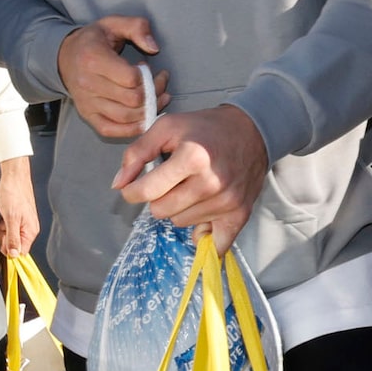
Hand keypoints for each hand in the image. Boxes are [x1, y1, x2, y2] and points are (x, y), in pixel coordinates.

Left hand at [0, 155, 40, 257]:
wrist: (13, 176)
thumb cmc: (14, 192)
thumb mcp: (11, 219)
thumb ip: (12, 238)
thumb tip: (14, 254)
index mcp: (31, 231)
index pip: (21, 252)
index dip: (10, 250)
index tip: (2, 244)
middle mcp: (29, 228)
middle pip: (14, 244)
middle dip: (4, 237)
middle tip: (2, 225)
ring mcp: (23, 222)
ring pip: (10, 235)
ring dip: (3, 229)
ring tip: (3, 217)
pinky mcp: (18, 217)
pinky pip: (8, 226)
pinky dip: (3, 222)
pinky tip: (3, 214)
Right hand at [59, 15, 168, 138]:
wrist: (64, 57)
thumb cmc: (93, 40)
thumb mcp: (113, 23)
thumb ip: (137, 27)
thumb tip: (154, 48)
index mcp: (93, 58)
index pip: (131, 78)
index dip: (148, 75)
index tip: (147, 67)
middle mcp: (87, 83)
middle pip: (133, 99)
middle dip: (154, 92)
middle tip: (157, 82)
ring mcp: (87, 102)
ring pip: (127, 117)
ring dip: (149, 109)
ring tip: (156, 96)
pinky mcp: (88, 115)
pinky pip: (113, 130)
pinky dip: (133, 128)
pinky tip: (145, 116)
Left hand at [114, 106, 268, 248]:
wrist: (252, 131)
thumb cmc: (205, 128)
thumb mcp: (166, 127)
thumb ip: (136, 153)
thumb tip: (118, 185)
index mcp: (191, 158)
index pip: (147, 191)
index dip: (132, 191)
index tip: (134, 187)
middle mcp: (210, 183)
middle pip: (162, 211)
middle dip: (158, 198)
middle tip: (170, 182)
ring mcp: (226, 201)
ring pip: (181, 223)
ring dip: (180, 209)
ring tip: (191, 188)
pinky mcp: (239, 214)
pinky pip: (213, 243)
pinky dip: (204, 233)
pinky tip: (204, 216)